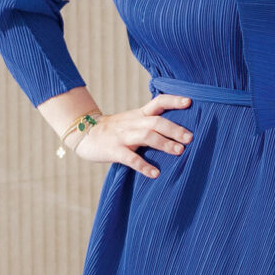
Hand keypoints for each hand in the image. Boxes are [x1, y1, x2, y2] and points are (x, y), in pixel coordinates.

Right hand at [72, 96, 192, 177]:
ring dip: (164, 144)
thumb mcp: (133, 120)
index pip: (158, 102)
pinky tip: (155, 173)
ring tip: (180, 152)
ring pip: (146, 136)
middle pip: (156, 122)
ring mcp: (123, 137)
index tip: (190, 102)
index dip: (174, 100)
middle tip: (190, 138)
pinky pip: (130, 158)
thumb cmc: (115, 130)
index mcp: (139, 114)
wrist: (84, 133)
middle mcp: (133, 123)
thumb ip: (151, 122)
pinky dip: (143, 166)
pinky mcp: (114, 151)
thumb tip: (180, 130)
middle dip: (174, 129)